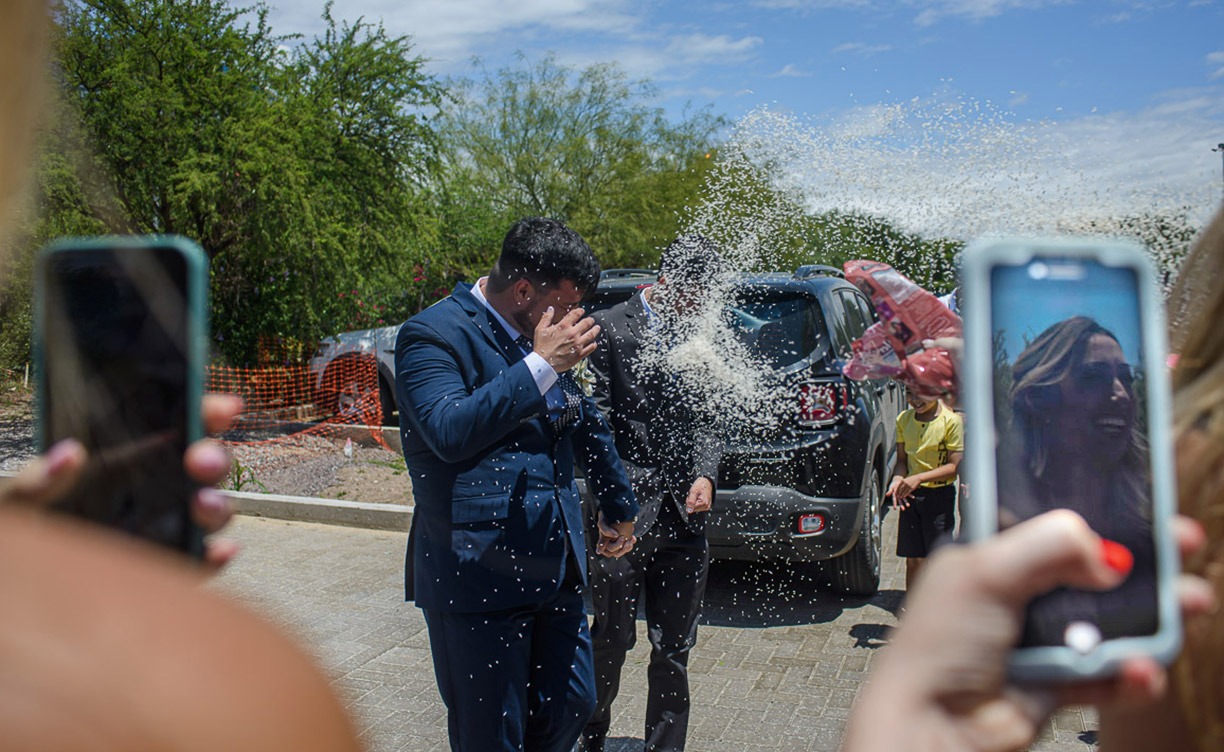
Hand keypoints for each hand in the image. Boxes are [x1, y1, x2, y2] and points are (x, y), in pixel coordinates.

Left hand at [0, 394, 244, 570]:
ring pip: (209, 511)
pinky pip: (199, 562)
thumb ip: (34, 482)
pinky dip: (216, 557)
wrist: (17, 596)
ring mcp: (161, 531)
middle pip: (202, 466)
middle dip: (213, 458)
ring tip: (201, 506)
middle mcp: (151, 491)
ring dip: (218, 505)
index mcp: (121, 460)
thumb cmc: (22, 539)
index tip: (220, 408)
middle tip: (199, 462)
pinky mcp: (164, 570)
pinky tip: (220, 551)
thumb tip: (69, 453)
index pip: (172, 426)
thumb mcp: (15, 506)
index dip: (203, 412)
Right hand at [533, 306, 599, 372]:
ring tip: (597, 328)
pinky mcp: (579, 354)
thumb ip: (546, 317)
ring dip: (595, 330)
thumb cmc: (541, 347)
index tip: (582, 311)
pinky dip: (594, 345)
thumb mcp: (540, 329)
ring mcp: (577, 344)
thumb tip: (550, 308)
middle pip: (587, 323)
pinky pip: (590, 348)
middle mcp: (573, 333)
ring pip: (591, 334)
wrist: (544, 363)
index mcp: (564, 326)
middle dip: (590, 320)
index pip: (576, 314)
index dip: (580, 311)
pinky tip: (594, 343)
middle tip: (591, 320)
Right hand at [595, 513, 635, 557]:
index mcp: (602, 542)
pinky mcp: (624, 543)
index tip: (615, 536)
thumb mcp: (602, 522)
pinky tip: (632, 538)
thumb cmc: (607, 518)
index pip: (604, 550)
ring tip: (629, 540)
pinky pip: (628, 548)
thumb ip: (605, 529)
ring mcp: (617, 545)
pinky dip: (631, 544)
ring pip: (621, 552)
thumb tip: (614, 536)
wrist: (616, 513)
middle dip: (618, 545)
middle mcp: (609, 545)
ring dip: (626, 548)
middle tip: (622, 537)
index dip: (608, 547)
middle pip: (613, 552)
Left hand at [685, 477, 713, 513]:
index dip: (689, 501)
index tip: (692, 495)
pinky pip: (696, 506)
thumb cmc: (701, 485)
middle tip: (694, 494)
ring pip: (694, 507)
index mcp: (704, 503)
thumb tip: (689, 510)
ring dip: (693, 501)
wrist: (706, 482)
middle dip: (691, 501)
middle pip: (693, 508)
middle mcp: (706, 506)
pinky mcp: (705, 506)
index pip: (691, 508)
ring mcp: (706, 507)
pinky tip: (697, 497)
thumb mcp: (693, 491)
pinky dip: (695, 501)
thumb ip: (690, 501)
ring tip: (696, 495)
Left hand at [843, 510, 1213, 751]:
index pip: (1049, 521)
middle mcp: (1015, 593)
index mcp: (989, 554)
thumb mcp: (986, 572)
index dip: (1096, 512)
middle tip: (1181, 542)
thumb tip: (1106, 553)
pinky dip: (1130, 674)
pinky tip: (1141, 670)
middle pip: (1092, 569)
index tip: (1141, 504)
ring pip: (1110, 621)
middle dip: (1142, 559)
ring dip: (1153, 614)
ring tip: (1188, 604)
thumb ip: (1048, 545)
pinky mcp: (1056, 682)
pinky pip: (1108, 675)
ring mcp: (1038, 638)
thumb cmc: (936, 646)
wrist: (931, 726)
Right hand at [887, 476, 914, 508]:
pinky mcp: (905, 491)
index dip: (894, 504)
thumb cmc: (893, 485)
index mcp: (894, 495)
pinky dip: (911, 495)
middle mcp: (899, 496)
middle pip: (900, 501)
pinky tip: (913, 497)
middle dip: (901, 505)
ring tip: (908, 505)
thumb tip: (886, 495)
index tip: (895, 509)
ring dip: (906, 502)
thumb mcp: (891, 488)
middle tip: (903, 509)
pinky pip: (908, 494)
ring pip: (904, 499)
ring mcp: (902, 494)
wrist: (897, 481)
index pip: (894, 501)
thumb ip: (889, 492)